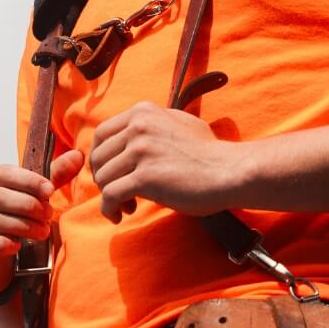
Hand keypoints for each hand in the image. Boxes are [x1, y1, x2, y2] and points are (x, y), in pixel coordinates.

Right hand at [0, 150, 83, 293]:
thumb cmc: (9, 225)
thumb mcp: (31, 199)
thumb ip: (52, 178)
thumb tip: (78, 156)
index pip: (3, 173)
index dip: (29, 180)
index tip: (51, 191)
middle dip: (29, 205)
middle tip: (49, 215)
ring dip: (23, 226)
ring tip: (42, 232)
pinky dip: (4, 244)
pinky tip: (18, 246)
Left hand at [90, 102, 247, 222]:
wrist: (230, 170)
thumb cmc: (208, 153)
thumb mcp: (177, 124)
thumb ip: (152, 126)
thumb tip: (129, 137)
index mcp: (143, 112)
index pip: (101, 133)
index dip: (99, 157)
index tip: (108, 173)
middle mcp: (139, 126)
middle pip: (98, 157)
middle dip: (102, 179)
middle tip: (118, 193)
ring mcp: (141, 150)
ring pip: (102, 178)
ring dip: (109, 197)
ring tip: (127, 206)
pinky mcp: (145, 177)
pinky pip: (110, 196)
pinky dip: (109, 209)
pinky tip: (120, 215)